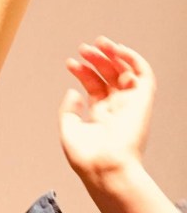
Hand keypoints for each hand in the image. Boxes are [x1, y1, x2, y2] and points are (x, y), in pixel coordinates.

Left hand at [59, 37, 154, 183]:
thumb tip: (73, 91)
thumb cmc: (86, 157)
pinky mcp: (142, 101)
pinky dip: (133, 58)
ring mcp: (130, 104)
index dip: (83, 72)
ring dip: (113, 55)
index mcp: (101, 116)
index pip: (94, 86)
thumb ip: (69, 109)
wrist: (104, 168)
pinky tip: (117, 50)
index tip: (70, 63)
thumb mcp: (69, 129)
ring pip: (125, 71)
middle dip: (97, 60)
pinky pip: (143, 74)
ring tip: (97, 45)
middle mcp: (117, 108)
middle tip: (84, 49)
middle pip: (109, 76)